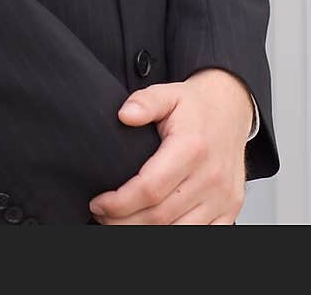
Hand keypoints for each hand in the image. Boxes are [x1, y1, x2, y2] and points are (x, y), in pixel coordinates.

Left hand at [89, 68, 253, 224]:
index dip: (120, 202)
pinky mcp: (230, 209)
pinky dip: (175, 235)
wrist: (230, 109)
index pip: (150, 188)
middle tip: (103, 215)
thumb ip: (144, 102)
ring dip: (146, 232)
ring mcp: (224, 197)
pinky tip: (152, 228)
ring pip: (179, 232)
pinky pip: (203, 236)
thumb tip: (125, 115)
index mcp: (192, 147)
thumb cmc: (197, 106)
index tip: (99, 203)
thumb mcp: (167, 93)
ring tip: (121, 223)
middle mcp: (211, 176)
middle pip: (161, 215)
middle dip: (124, 221)